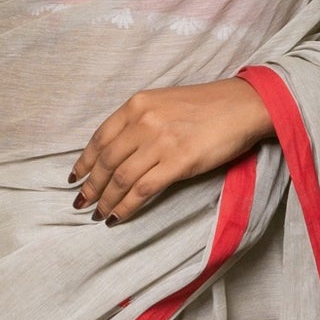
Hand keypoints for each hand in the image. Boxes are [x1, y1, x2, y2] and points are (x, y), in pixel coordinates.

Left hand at [70, 77, 271, 224]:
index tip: (75, 177)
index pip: (100, 138)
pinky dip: (126, 206)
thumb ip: (140, 121)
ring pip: (121, 178)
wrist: (243, 105)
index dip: (84, 161)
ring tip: (98, 214)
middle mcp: (144, 122)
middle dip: (91, 186)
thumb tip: (118, 150)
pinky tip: (117, 216)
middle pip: (107, 161)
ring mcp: (160, 142)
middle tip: (82, 203)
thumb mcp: (165, 102)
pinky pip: (143, 190)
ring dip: (106, 200)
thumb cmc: (208, 105)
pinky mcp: (178, 162)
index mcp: (138, 105)